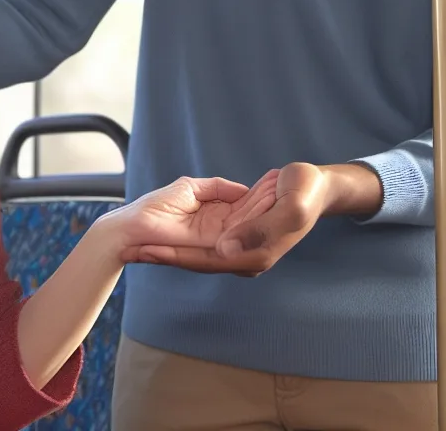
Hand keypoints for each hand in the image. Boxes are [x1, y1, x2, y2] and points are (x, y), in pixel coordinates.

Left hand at [122, 162, 382, 275]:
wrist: (316, 186)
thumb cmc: (306, 193)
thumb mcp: (288, 208)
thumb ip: (256, 231)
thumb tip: (222, 250)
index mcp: (256, 254)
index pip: (206, 260)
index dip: (175, 255)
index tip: (145, 249)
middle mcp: (246, 256)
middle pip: (196, 259)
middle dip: (164, 254)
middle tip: (129, 249)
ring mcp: (242, 245)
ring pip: (197, 250)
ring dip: (169, 247)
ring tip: (136, 242)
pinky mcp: (239, 231)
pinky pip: (206, 236)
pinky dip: (183, 236)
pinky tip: (162, 232)